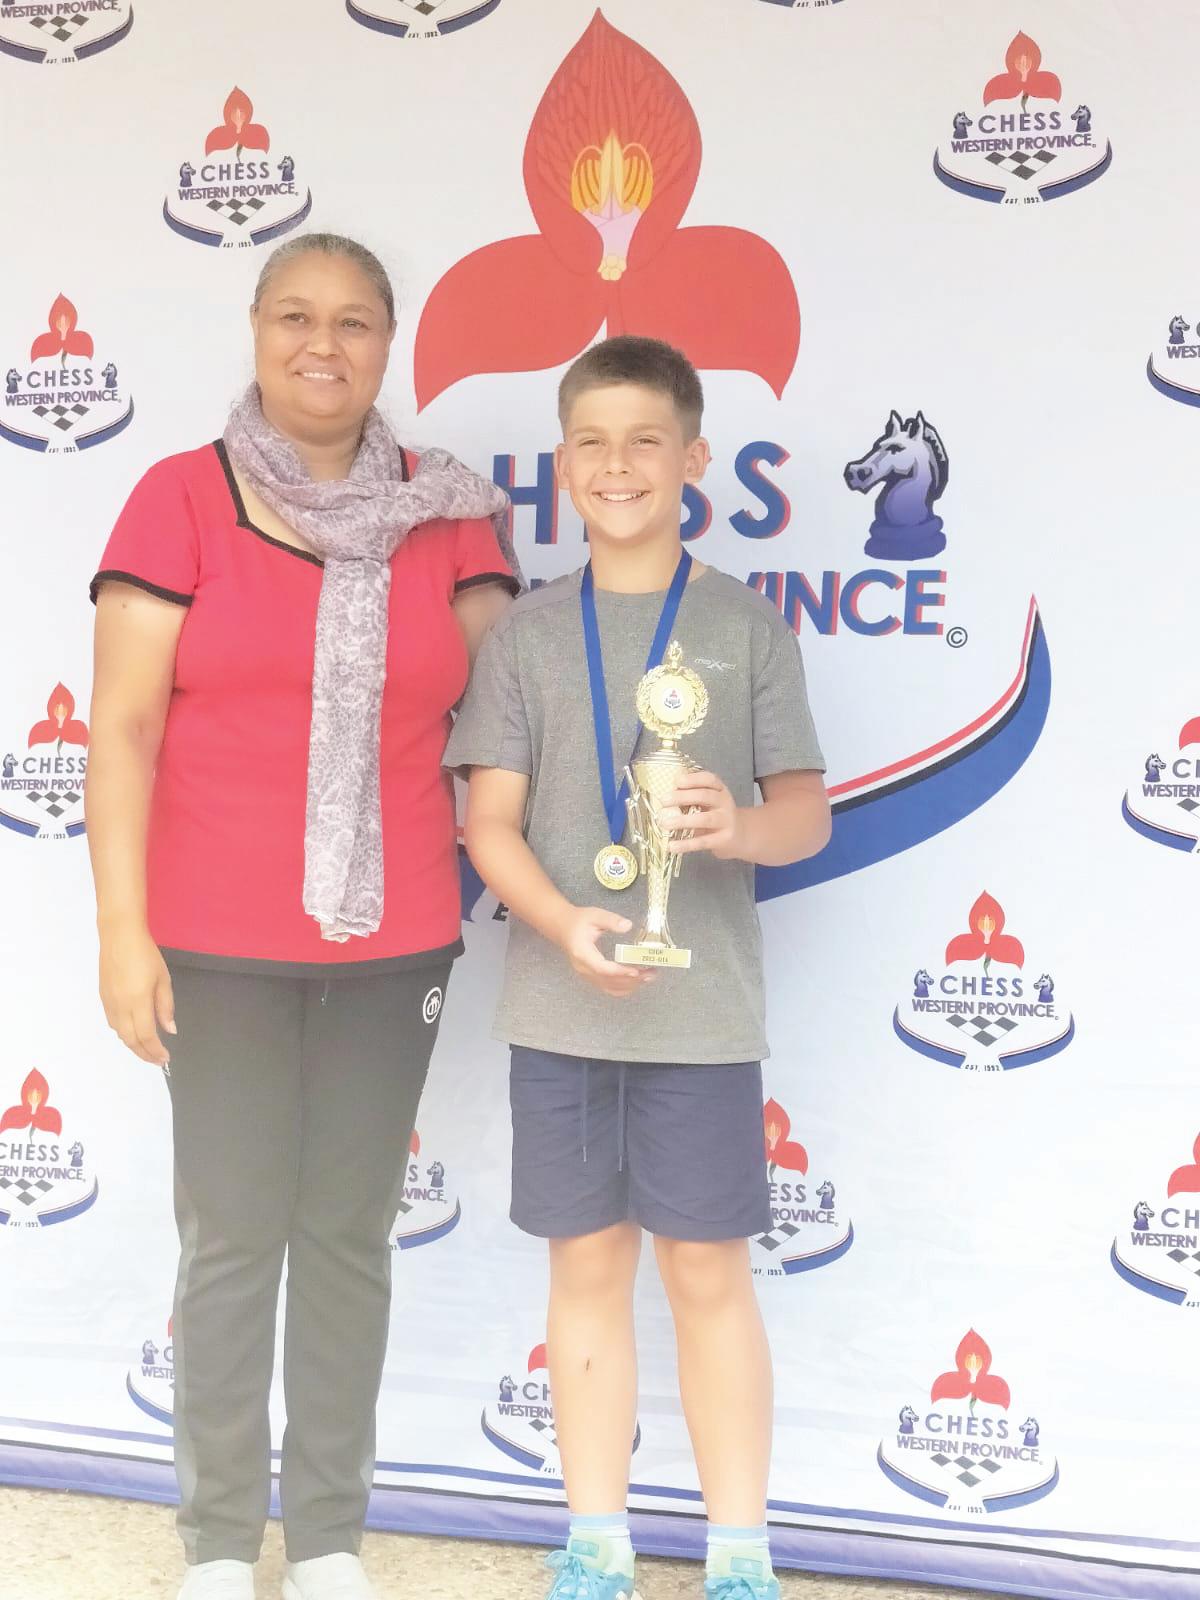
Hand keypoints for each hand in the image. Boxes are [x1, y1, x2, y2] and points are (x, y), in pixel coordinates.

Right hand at [99, 921, 175, 1065]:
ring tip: (147, 1049)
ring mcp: (109, 1003)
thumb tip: (169, 1030)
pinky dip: (124, 1032)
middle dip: (144, 1053)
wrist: (119, 936)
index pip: (146, 1036)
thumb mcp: (163, 979)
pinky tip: (133, 1031)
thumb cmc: (145, 954)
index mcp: (137, 1002)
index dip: (155, 1051)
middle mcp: (120, 1006)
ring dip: (133, 1045)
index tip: (165, 1058)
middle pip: (130, 1039)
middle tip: (157, 1060)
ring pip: (120, 1033)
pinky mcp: (103, 997)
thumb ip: (165, 1007)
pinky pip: (113, 1022)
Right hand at [556, 905, 656, 997]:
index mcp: (582, 954)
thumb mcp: (595, 915)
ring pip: (609, 987)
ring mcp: (586, 975)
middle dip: (631, 980)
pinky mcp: (591, 977)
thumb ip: (611, 920)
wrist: (562, 927)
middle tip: (650, 973)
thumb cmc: (578, 921)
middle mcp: (584, 969)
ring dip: (630, 985)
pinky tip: (636, 980)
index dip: (620, 972)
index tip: (636, 971)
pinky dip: (623, 987)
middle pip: (608, 981)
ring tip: (648, 976)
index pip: (602, 968)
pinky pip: (608, 987)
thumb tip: (628, 926)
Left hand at [660, 770, 744, 858]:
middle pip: (705, 796)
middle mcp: (724, 803)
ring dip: (682, 821)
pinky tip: (672, 846)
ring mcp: (725, 821)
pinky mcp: (724, 839)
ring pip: (704, 819)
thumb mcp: (710, 802)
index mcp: (719, 790)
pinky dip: (686, 844)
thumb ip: (693, 797)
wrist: (740, 836)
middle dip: (682, 797)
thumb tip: (664, 797)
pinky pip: (703, 842)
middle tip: (663, 801)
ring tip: (664, 823)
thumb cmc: (716, 815)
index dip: (693, 779)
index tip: (677, 781)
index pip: (709, 779)